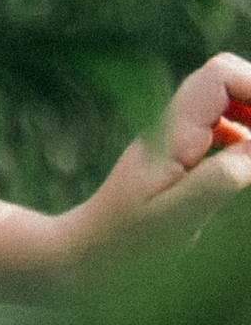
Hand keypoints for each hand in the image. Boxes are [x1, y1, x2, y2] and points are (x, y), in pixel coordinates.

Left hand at [74, 54, 250, 246]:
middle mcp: (172, 125)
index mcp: (172, 133)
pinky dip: (244, 135)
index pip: (220, 76)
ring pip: (223, 99)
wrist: (89, 248)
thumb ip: (221, 179)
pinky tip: (250, 160)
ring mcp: (173, 135)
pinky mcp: (177, 151)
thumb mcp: (178, 217)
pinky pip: (217, 125)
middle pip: (225, 78)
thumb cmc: (129, 239)